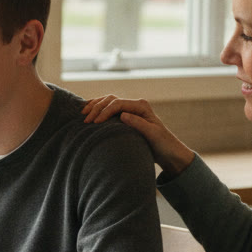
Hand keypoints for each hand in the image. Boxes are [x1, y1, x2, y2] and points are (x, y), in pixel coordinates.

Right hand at [81, 95, 195, 176]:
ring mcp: (130, 110)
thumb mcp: (153, 134)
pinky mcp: (126, 117)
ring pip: (108, 102)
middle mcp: (135, 105)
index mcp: (141, 106)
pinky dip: (98, 109)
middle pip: (110, 100)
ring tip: (83, 114)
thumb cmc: (162, 144)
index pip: (117, 103)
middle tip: (86, 120)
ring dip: (95, 106)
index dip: (104, 111)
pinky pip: (109, 109)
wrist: (169, 152)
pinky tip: (89, 113)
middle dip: (96, 108)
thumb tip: (122, 115)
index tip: (95, 123)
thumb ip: (138, 123)